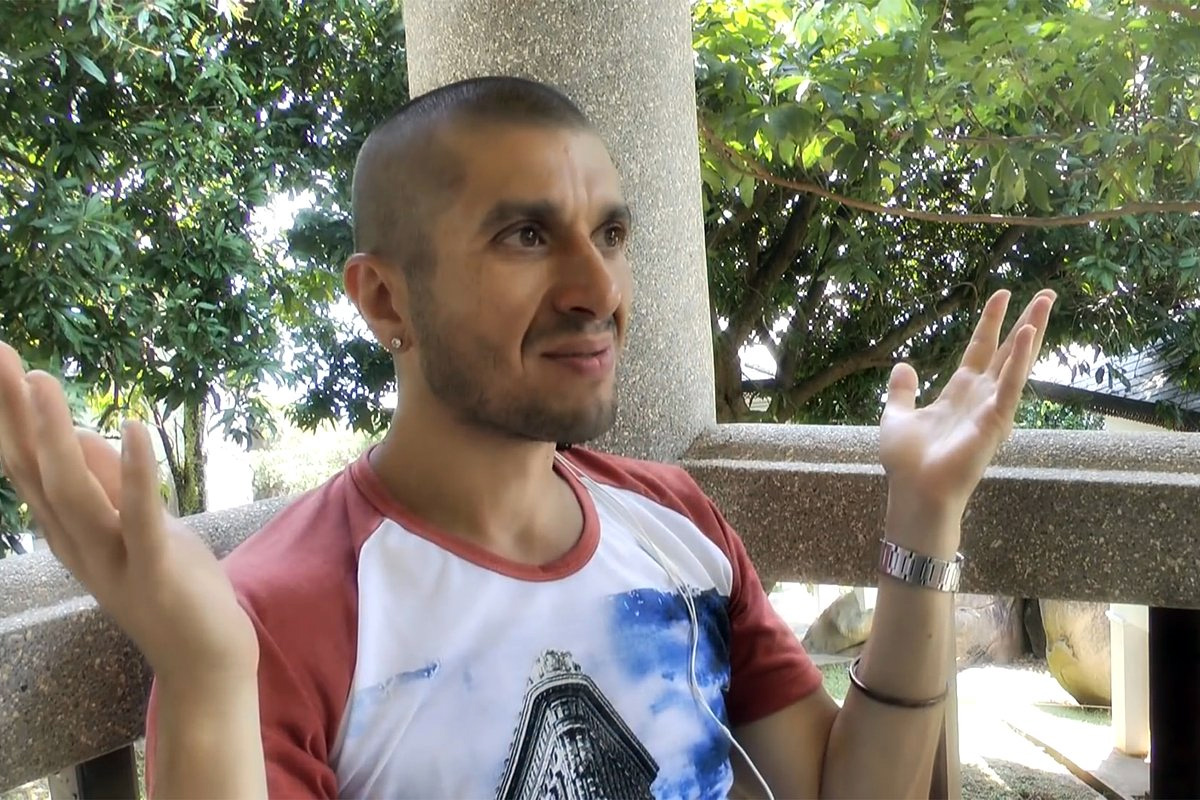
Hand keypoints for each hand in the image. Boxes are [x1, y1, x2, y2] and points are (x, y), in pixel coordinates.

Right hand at [0, 344, 257, 684]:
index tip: (0, 358)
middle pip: (35, 471)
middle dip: (15, 414)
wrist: (204, 658)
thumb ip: (105, 482)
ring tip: (43, 380)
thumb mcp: (132, 524)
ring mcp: (112, 558)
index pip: (27, 465)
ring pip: (74, 492)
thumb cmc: (169, 583)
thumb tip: (72, 433)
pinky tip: (136, 428)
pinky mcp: (156, 568)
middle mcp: (77, 542)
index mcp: (69, 530)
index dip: (9, 415)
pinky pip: (141, 516)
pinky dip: (136, 472)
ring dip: (55, 435)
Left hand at [879, 289, 1055, 539]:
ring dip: (1032, 332)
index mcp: (959, 393)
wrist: (914, 492)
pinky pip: (1010, 386)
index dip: (990, 323)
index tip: (1000, 294)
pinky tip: (1028, 336)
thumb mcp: (897, 416)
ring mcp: (991, 408)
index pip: (979, 349)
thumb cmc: (907, 463)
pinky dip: (1020, 361)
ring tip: (1046, 302)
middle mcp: (980, 397)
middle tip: (1047, 293)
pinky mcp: (995, 421)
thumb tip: (903, 366)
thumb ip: (901, 392)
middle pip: (1007, 351)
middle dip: (1026, 321)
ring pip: (1016, 362)